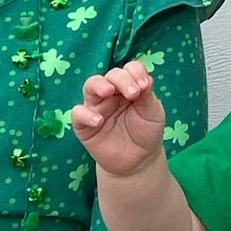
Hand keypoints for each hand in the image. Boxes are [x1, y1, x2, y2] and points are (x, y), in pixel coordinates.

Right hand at [71, 61, 166, 176]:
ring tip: (108, 92)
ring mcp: (96, 107)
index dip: (135, 72)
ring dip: (99, 86)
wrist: (138, 161)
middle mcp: (111, 93)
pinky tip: (99, 121)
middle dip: (122, 79)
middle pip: (111, 75)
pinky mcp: (84, 124)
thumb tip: (145, 78)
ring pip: (90, 86)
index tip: (145, 86)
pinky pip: (78, 114)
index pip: (129, 69)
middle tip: (133, 93)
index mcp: (129, 86)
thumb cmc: (146, 132)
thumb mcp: (153, 113)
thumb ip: (148, 96)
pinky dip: (85, 114)